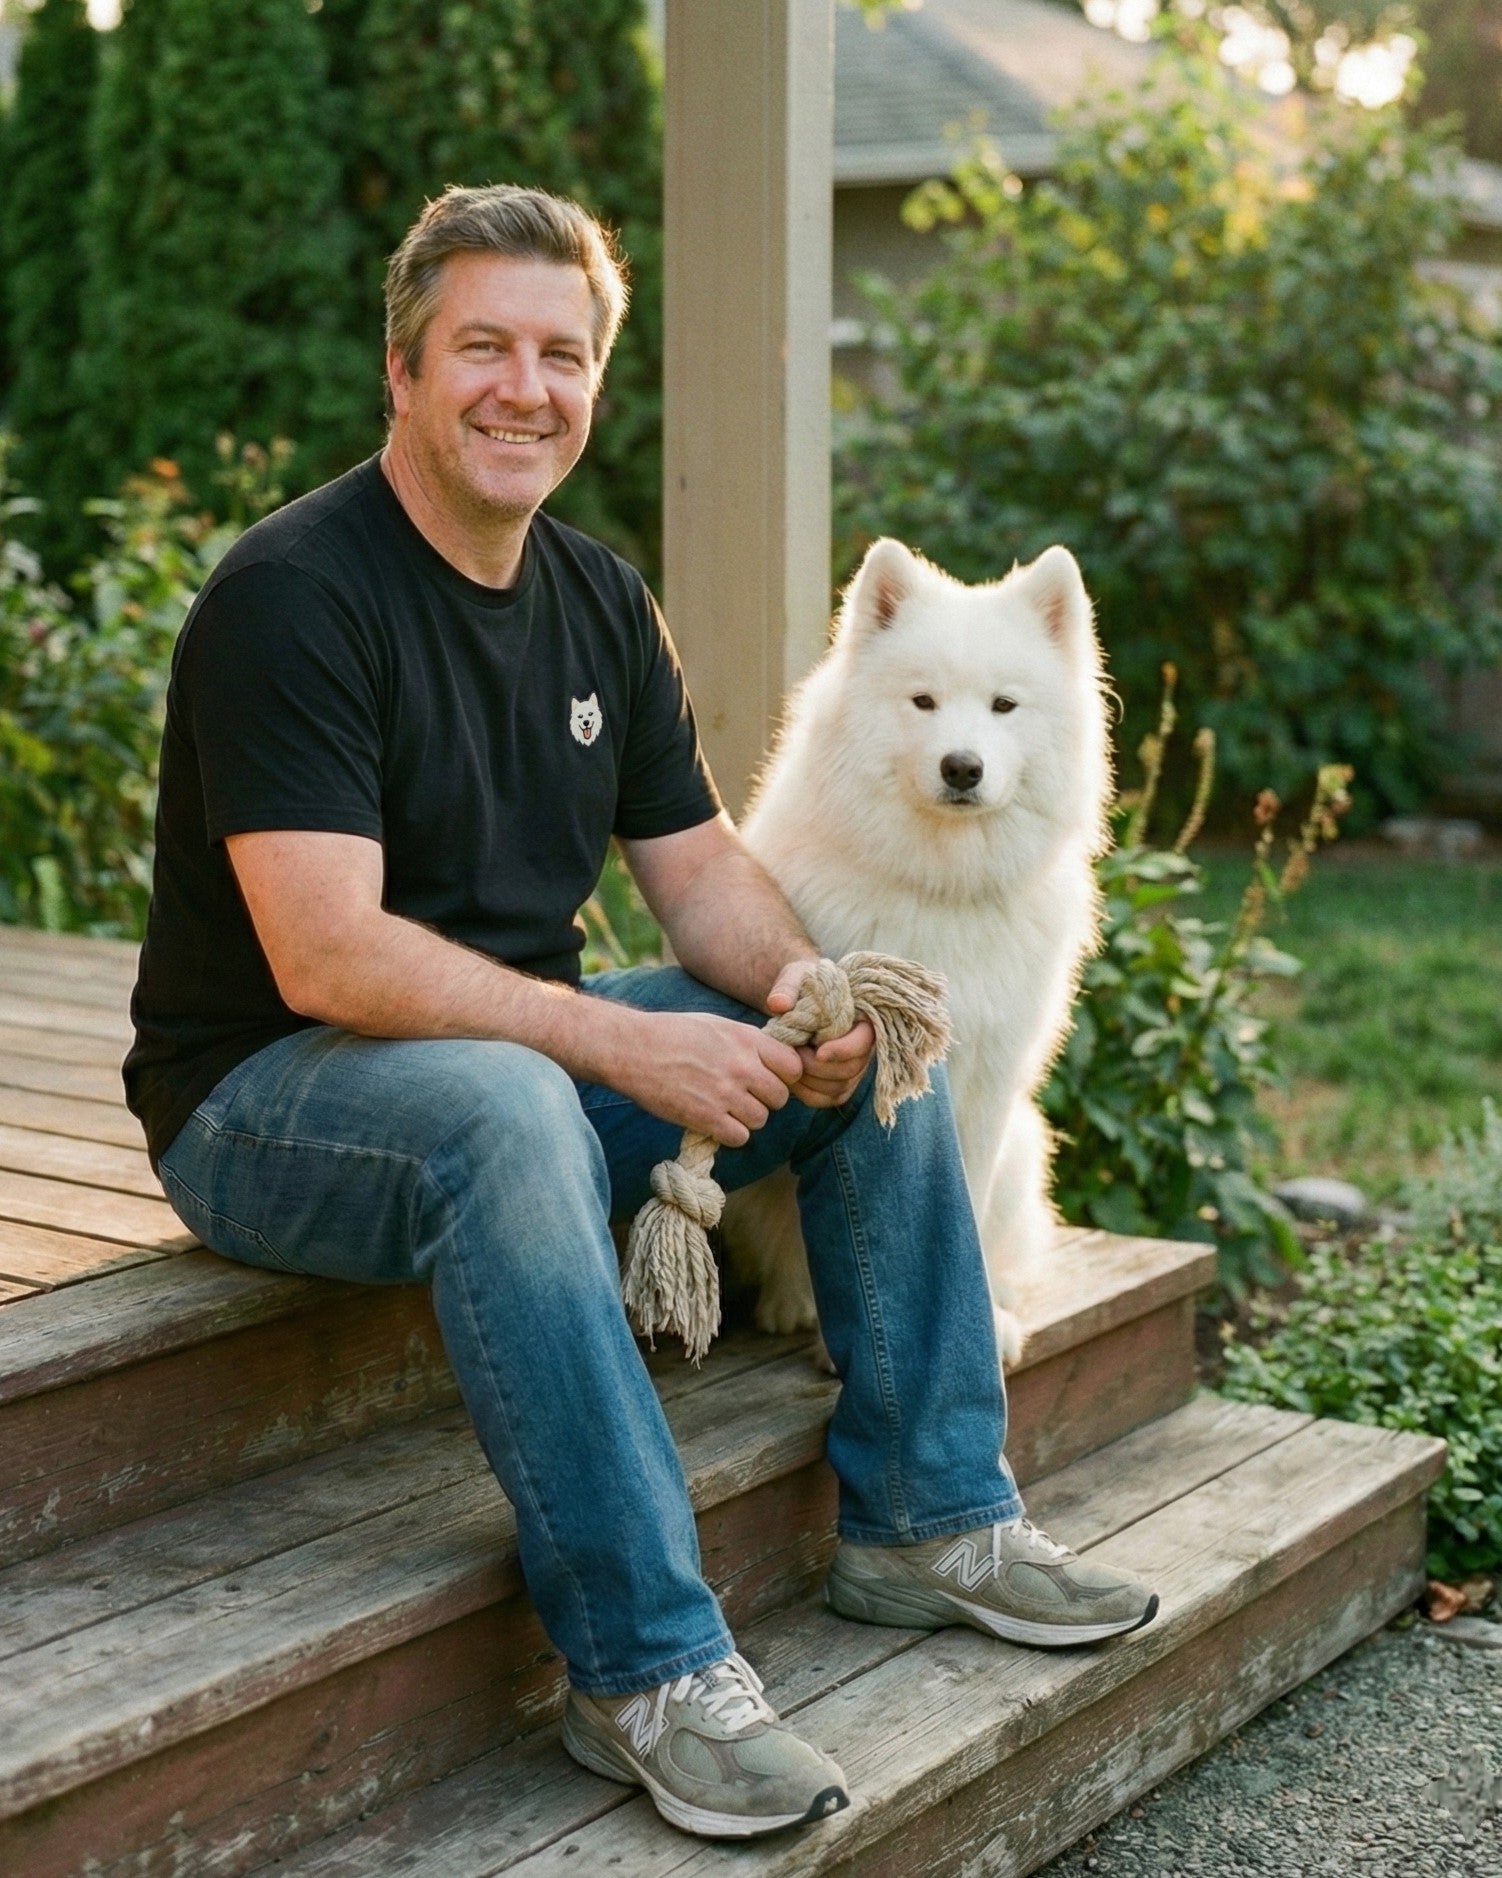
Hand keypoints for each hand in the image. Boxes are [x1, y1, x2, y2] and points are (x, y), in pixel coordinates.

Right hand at [612, 1010, 803, 1147]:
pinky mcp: (705, 1117)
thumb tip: (774, 1059)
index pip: (794, 1066)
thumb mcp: (717, 1024)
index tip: (768, 1078)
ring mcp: (724, 1093)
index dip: (785, 1076)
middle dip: (766, 1100)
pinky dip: (729, 1134)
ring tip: (724, 1109)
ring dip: (746, 1119)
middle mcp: (741, 1066)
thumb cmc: (672, 1032)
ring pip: (761, 1120)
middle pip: (780, 1097)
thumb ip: (748, 1043)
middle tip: (744, 1097)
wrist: (631, 1048)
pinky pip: (739, 1137)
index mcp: (746, 1039)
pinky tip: (714, 1122)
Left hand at [766, 960, 876, 1109]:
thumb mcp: (796, 976)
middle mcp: (863, 1049)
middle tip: (793, 1053)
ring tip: (788, 1062)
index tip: (818, 1050)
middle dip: (818, 1067)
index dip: (843, 1050)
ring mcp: (852, 1070)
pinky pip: (825, 1099)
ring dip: (809, 1081)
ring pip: (838, 1089)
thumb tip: (778, 1004)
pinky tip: (788, 1077)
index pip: (863, 1043)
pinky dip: (805, 1093)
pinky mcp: (837, 1085)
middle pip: (850, 1070)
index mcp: (863, 1020)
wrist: (802, 1000)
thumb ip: (787, 987)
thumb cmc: (804, 986)